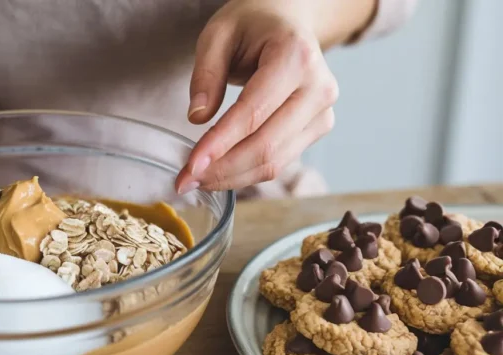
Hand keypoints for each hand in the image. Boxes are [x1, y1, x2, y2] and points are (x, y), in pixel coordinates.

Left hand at [176, 0, 374, 192]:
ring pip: (274, 162)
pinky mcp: (317, 129)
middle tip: (185, 180)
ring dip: (232, 177)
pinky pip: (280, 162)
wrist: (288, 21)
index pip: (253, 112)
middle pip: (267, 145)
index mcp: (296, 56)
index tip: (190, 166)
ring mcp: (322, 112)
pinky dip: (246, 173)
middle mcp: (318, 87)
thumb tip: (197, 117)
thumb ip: (206, 74)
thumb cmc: (252, 25)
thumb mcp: (218, 35)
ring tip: (196, 180)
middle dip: (222, 168)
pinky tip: (219, 174)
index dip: (220, 144)